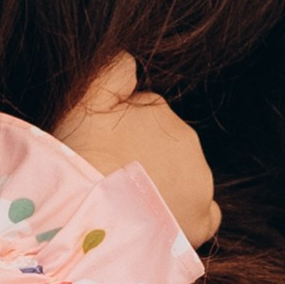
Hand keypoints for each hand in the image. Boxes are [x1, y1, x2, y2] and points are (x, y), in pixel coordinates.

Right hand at [55, 53, 221, 248]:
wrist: (89, 217)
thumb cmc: (81, 156)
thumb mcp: (87, 99)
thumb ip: (113, 71)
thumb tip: (129, 59)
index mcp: (162, 112)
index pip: (143, 115)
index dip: (119, 131)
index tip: (100, 149)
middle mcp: (189, 145)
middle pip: (164, 146)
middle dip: (142, 157)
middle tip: (109, 177)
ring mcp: (200, 186)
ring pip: (181, 179)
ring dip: (160, 186)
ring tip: (124, 205)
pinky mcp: (200, 224)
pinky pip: (202, 216)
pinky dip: (184, 215)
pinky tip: (157, 223)